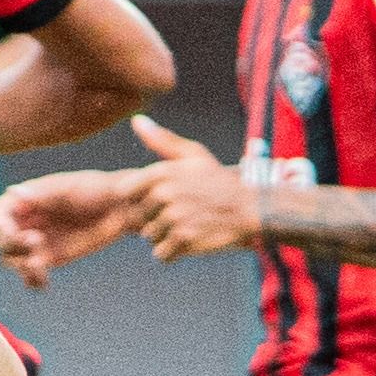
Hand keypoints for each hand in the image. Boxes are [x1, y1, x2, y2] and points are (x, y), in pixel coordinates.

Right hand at [0, 168, 145, 286]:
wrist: (120, 207)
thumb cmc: (95, 189)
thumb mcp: (68, 189)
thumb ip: (41, 194)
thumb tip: (13, 190)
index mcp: (27, 200)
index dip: (0, 226)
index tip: (14, 233)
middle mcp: (27, 222)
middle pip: (0, 240)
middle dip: (12, 246)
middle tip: (37, 242)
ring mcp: (37, 241)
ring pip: (12, 260)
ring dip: (20, 266)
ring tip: (41, 266)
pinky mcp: (50, 258)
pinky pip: (31, 274)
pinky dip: (33, 281)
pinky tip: (44, 283)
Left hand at [126, 116, 264, 263]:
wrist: (249, 209)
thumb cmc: (218, 180)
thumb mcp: (193, 154)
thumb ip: (162, 140)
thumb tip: (136, 121)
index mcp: (162, 172)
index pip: (125, 192)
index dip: (138, 198)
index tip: (157, 199)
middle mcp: (165, 194)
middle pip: (138, 217)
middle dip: (154, 218)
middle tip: (179, 213)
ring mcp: (174, 218)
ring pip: (149, 236)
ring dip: (163, 236)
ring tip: (185, 226)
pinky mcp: (184, 240)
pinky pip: (161, 254)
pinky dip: (172, 252)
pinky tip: (188, 240)